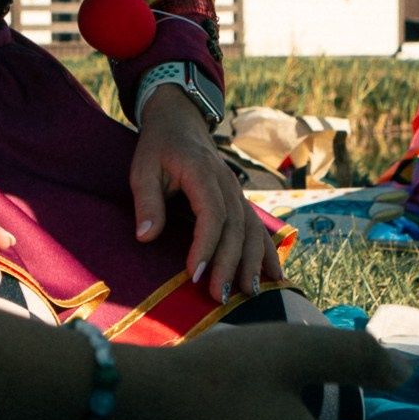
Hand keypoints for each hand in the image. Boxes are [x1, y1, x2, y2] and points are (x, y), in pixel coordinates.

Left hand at [131, 84, 274, 301]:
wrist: (180, 123)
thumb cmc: (158, 149)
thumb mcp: (143, 169)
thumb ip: (147, 202)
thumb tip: (145, 237)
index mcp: (204, 173)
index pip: (211, 214)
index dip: (205, 245)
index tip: (195, 273)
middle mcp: (228, 184)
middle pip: (235, 227)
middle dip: (229, 264)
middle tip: (219, 296)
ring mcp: (238, 192)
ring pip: (251, 230)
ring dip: (252, 262)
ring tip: (248, 293)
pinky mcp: (240, 201)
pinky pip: (258, 228)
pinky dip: (267, 252)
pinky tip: (275, 277)